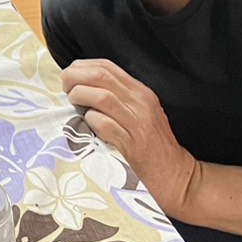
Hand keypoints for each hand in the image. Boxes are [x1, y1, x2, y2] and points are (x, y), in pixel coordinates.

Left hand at [61, 59, 200, 214]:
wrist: (177, 175)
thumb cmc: (153, 146)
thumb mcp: (139, 113)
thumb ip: (117, 98)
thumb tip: (82, 85)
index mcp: (141, 92)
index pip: (107, 66)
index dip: (82, 66)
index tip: (69, 74)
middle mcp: (141, 103)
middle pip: (101, 76)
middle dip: (75, 77)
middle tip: (64, 87)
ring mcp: (138, 123)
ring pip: (102, 97)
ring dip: (80, 96)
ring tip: (72, 103)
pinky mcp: (133, 145)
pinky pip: (105, 125)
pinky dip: (91, 121)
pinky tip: (87, 124)